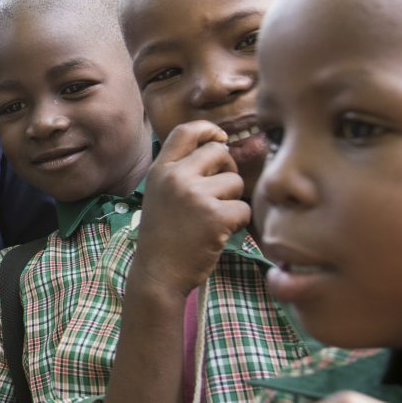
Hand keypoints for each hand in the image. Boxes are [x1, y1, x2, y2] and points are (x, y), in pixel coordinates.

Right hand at [131, 120, 248, 301]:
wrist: (158, 272)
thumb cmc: (163, 235)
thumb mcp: (160, 193)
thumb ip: (181, 170)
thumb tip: (220, 146)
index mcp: (160, 170)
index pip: (186, 131)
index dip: (208, 130)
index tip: (220, 138)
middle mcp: (176, 177)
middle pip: (219, 152)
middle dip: (227, 169)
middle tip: (220, 191)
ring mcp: (195, 196)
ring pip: (235, 181)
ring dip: (232, 200)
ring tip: (214, 217)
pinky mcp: (215, 217)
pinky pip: (243, 208)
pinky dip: (238, 222)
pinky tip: (220, 232)